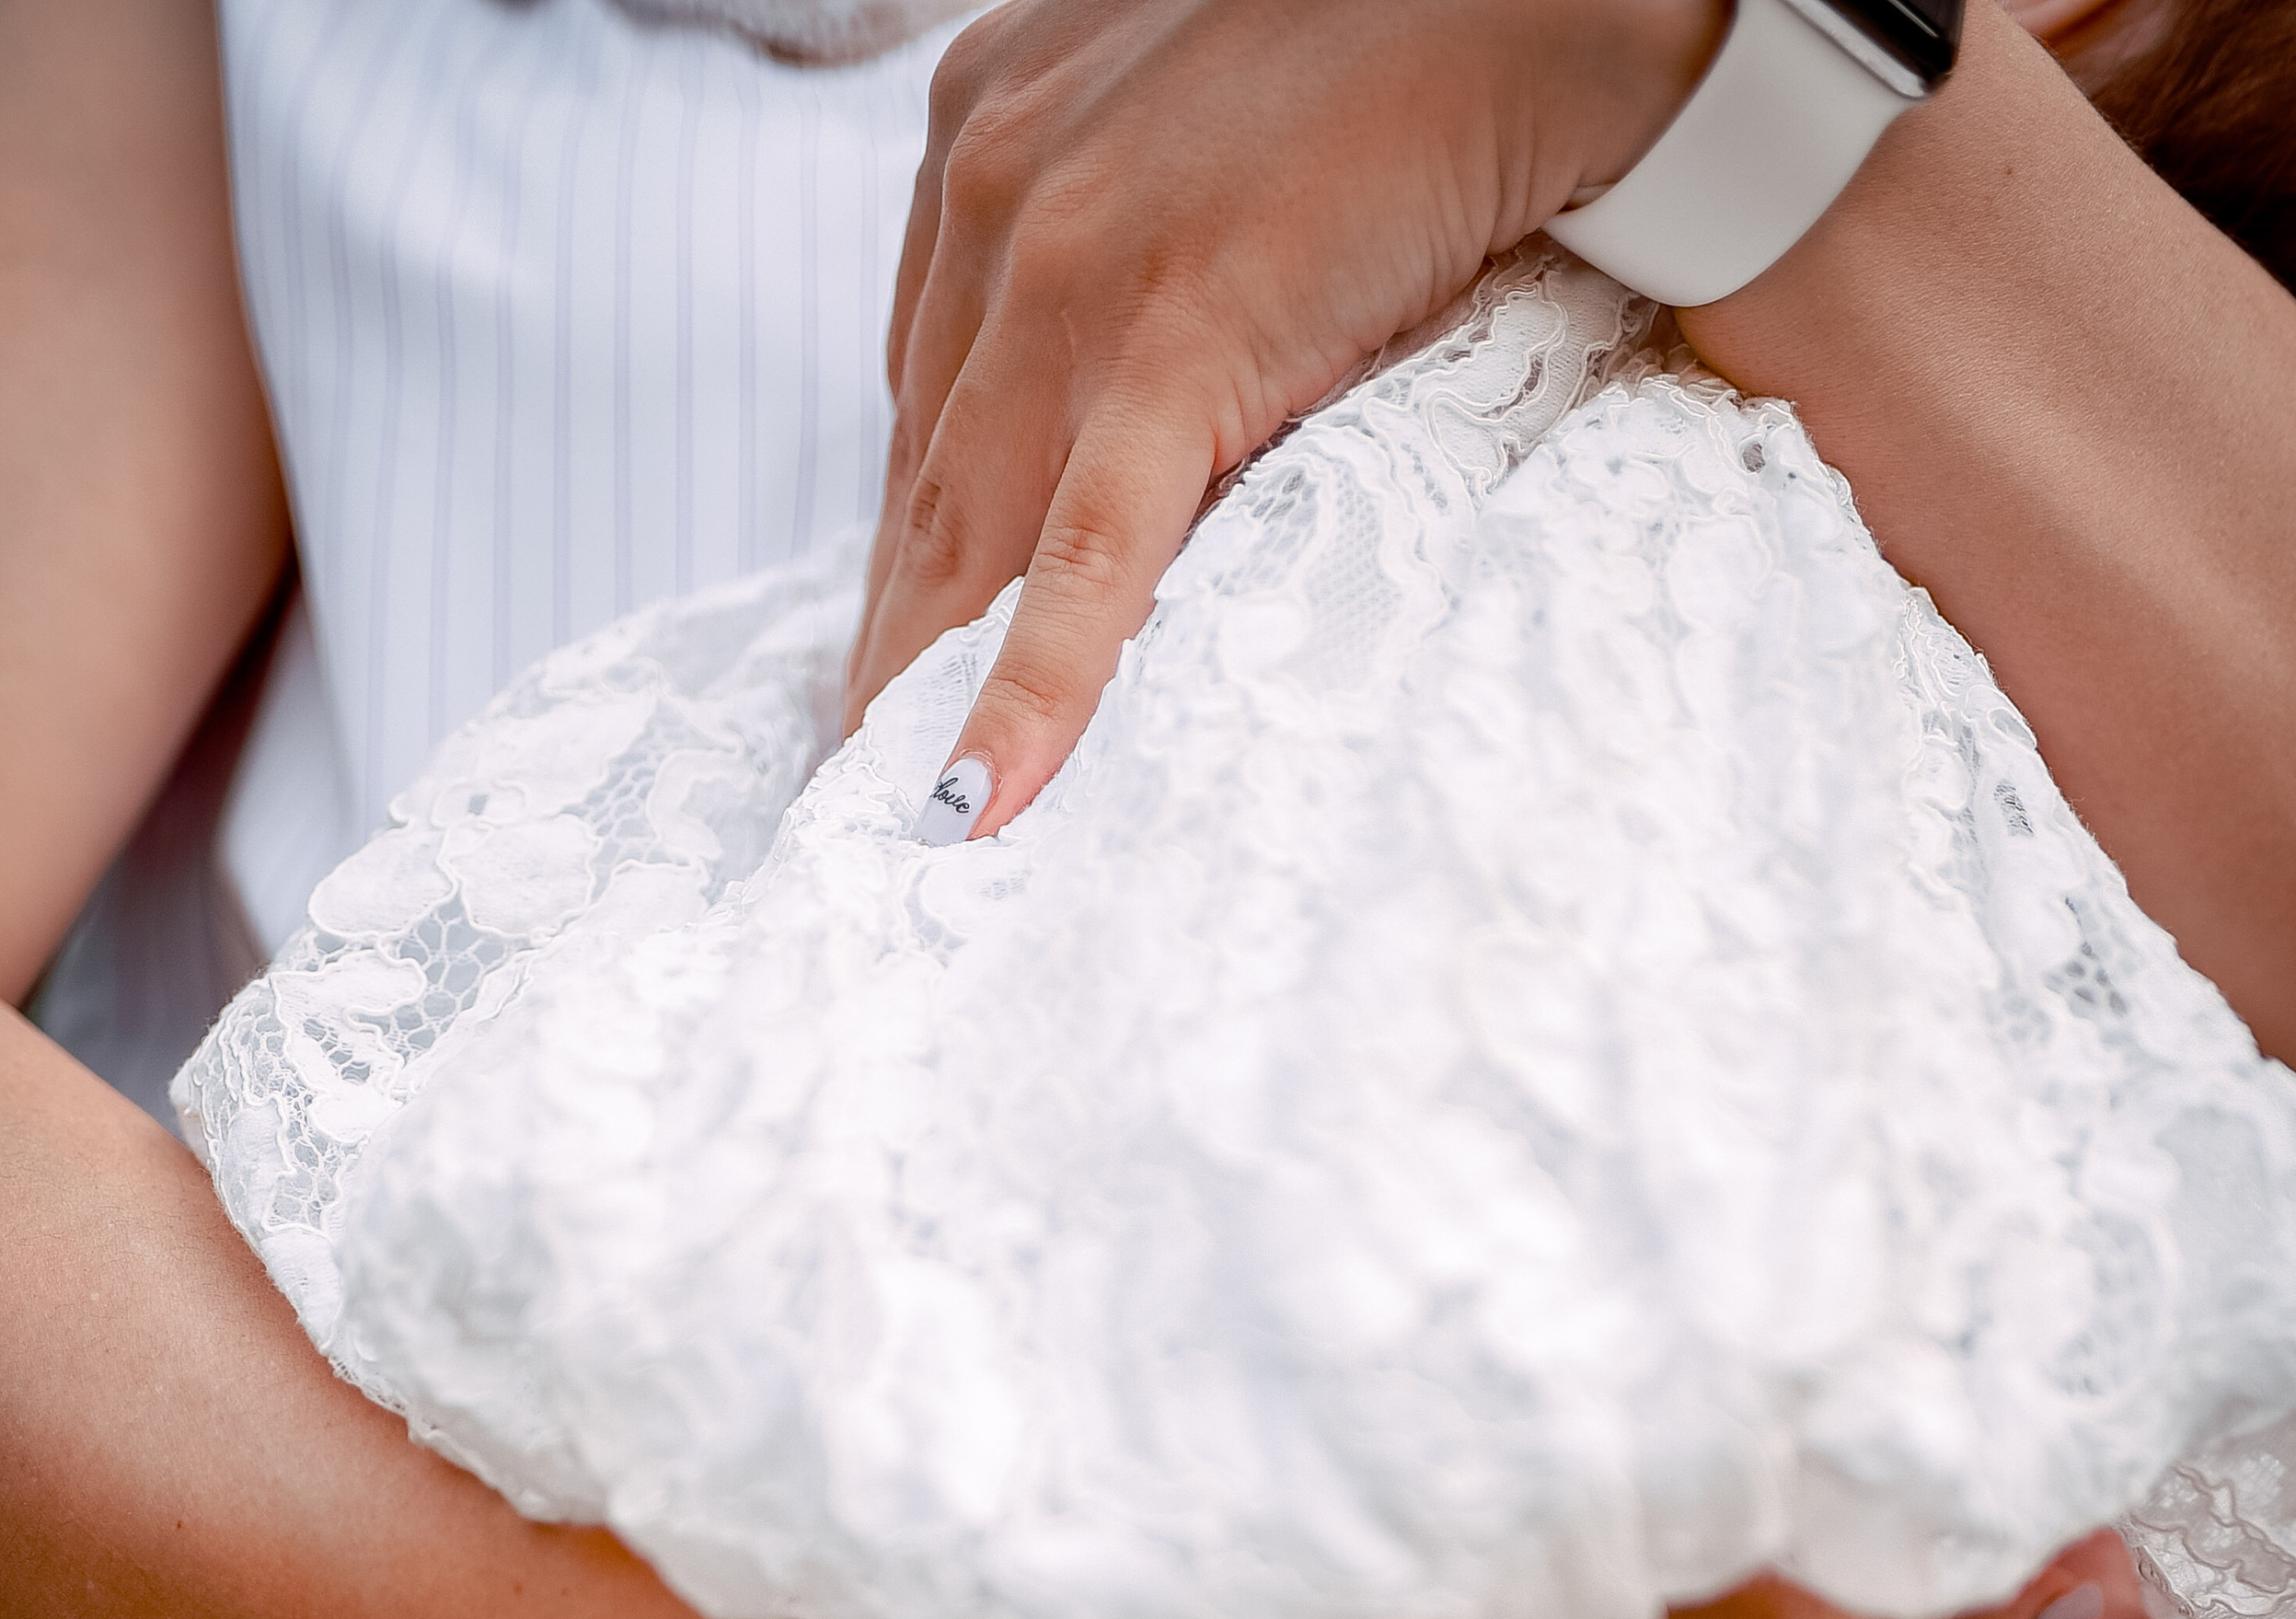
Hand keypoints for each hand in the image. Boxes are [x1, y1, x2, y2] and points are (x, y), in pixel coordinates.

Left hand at [846, 0, 1720, 826]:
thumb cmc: (1401, 57)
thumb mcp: (1210, 153)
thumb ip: (1149, 255)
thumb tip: (1167, 395)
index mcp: (993, 142)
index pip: (931, 404)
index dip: (909, 556)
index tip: (893, 669)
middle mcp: (997, 190)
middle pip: (926, 486)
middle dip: (894, 650)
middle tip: (869, 791)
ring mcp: (1070, 258)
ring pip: (972, 534)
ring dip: (932, 696)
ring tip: (918, 838)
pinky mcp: (1176, 328)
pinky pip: (1090, 550)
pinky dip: (1029, 687)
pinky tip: (981, 802)